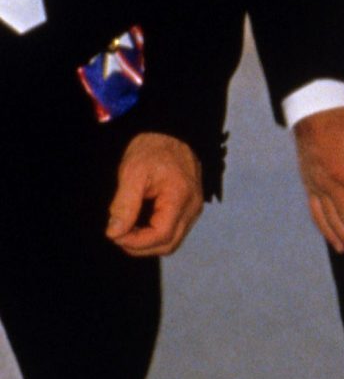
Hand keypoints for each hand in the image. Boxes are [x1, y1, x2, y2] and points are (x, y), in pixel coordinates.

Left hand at [106, 132, 203, 257]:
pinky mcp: (189, 208)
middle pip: (168, 244)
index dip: (135, 242)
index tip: (114, 234)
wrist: (171, 132)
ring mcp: (193, 209)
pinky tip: (138, 223)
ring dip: (147, 242)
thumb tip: (114, 233)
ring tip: (127, 230)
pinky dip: (154, 233)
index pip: (161, 235)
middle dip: (140, 246)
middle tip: (117, 234)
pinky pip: (174, 230)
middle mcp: (192, 208)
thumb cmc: (152, 148)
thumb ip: (124, 205)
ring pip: (172, 241)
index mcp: (180, 198)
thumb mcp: (132, 173)